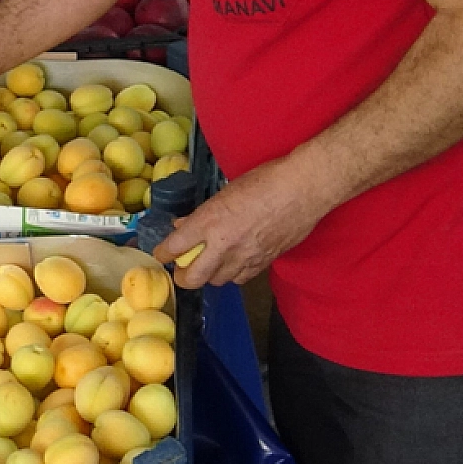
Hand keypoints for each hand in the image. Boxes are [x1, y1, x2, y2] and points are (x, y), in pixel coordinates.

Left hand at [153, 157, 328, 288]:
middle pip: (192, 278)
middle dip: (182, 277)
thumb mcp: (224, 193)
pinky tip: (233, 263)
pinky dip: (232, 274)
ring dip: (209, 276)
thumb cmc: (263, 182)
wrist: (302, 189)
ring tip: (209, 264)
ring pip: (218, 282)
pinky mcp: (264, 263)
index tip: (160, 254)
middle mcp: (223, 244)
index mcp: (209, 221)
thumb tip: (183, 225)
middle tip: (181, 270)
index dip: (162, 253)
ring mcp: (245, 257)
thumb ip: (202, 214)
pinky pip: (241, 278)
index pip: (174, 246)